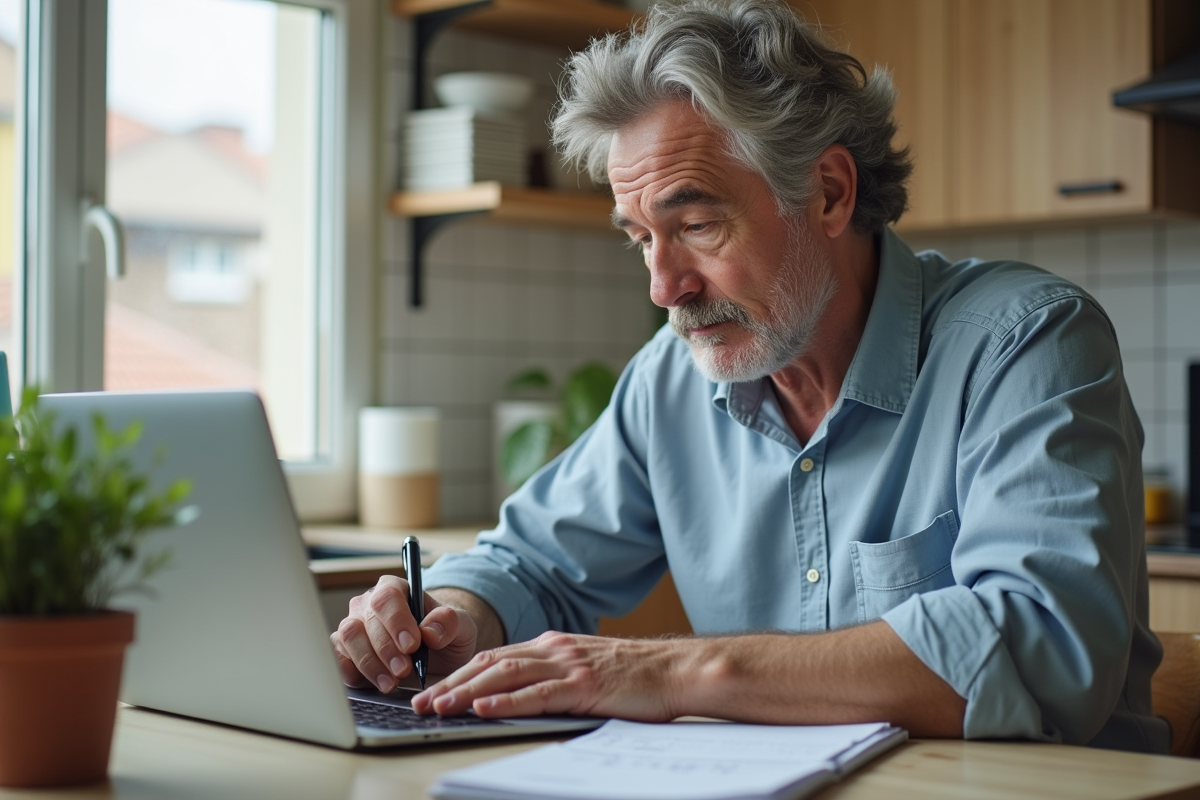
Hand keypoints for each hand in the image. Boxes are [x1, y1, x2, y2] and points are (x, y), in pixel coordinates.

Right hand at [330, 576, 478, 692]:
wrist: (438, 655)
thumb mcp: (460, 627)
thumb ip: (449, 623)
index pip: (387, 598)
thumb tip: (429, 631)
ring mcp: (354, 626)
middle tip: (404, 670)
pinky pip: (338, 658)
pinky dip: (352, 672)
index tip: (412, 644)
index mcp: (395, 589)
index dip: (397, 621)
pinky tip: (372, 683)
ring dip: (369, 664)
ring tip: (391, 683)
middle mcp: (369, 605)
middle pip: (365, 621)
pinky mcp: (345, 651)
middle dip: (385, 650)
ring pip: (348, 639)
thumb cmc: (445, 635)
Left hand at [410, 631, 682, 720]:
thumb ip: (555, 675)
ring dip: (467, 692)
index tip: (432, 690)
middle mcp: (555, 649)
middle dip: (451, 683)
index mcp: (553, 645)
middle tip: (420, 702)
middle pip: (490, 663)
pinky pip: (537, 693)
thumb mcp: (587, 668)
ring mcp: (568, 665)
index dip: (459, 673)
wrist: (676, 670)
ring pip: (505, 676)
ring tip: (439, 707)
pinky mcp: (584, 685)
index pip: (494, 657)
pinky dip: (505, 700)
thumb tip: (520, 694)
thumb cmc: (636, 676)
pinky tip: (482, 707)